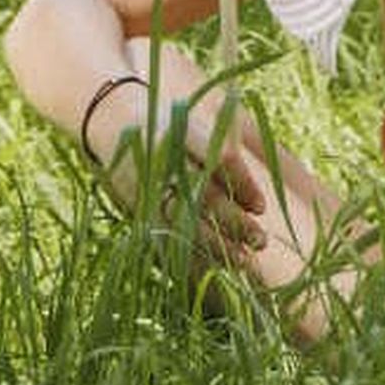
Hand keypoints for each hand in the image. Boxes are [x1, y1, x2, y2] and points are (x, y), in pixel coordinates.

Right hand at [91, 77, 277, 262]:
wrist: (110, 115)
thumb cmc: (173, 117)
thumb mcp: (202, 118)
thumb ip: (234, 146)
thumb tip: (274, 191)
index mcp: (184, 129)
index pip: (221, 160)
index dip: (244, 186)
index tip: (261, 207)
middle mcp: (164, 157)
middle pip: (204, 197)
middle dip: (234, 223)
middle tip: (260, 241)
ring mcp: (145, 184)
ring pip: (182, 222)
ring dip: (215, 246)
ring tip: (244, 261)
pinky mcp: (133, 204)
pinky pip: (161, 235)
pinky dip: (185, 256)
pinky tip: (211, 269)